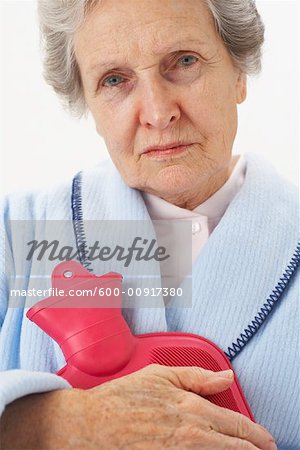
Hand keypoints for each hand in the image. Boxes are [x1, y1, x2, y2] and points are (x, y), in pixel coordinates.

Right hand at [1, 365, 276, 449]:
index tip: (266, 440)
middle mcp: (189, 435)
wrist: (91, 424)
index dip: (256, 434)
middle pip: (234, 447)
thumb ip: (197, 376)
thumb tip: (226, 375)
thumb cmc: (123, 397)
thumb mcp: (160, 374)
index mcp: (191, 408)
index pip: (235, 425)